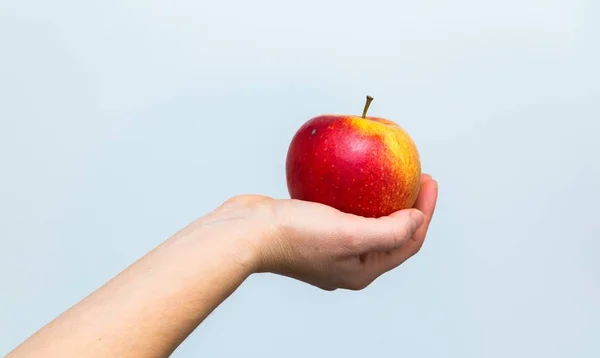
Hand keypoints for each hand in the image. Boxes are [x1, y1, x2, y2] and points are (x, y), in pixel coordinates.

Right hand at [210, 174, 437, 290]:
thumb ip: (390, 231)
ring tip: (392, 172)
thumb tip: (417, 219)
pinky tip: (354, 172)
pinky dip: (354, 192)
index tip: (429, 180)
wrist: (247, 232)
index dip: (425, 212)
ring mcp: (330, 245)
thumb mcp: (350, 235)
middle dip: (409, 204)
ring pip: (368, 218)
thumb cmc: (295, 236)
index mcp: (361, 270)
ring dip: (382, 197)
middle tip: (417, 174)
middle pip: (392, 231)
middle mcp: (348, 261)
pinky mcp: (314, 227)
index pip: (408, 242)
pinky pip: (344, 208)